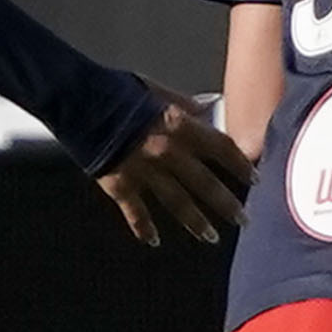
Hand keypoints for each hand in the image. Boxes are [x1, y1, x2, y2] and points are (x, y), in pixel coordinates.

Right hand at [98, 101, 250, 247]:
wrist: (77, 100)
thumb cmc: (116, 91)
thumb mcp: (155, 90)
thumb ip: (184, 103)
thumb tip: (208, 106)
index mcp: (178, 124)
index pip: (220, 148)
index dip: (239, 165)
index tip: (254, 179)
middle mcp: (166, 151)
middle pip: (204, 183)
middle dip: (226, 204)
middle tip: (244, 219)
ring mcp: (143, 171)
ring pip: (176, 203)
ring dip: (196, 223)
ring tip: (210, 237)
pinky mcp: (119, 184)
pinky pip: (135, 212)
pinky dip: (144, 228)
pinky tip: (153, 241)